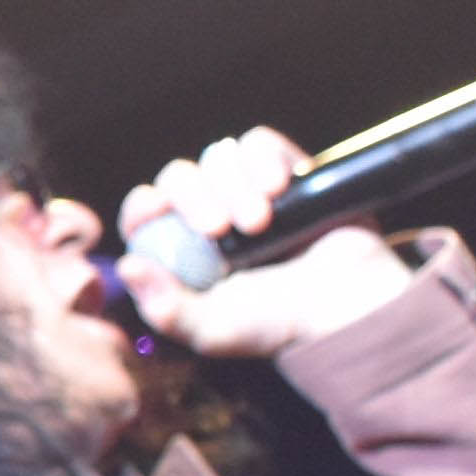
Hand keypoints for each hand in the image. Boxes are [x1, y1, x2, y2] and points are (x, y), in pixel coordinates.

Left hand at [109, 128, 418, 362]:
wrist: (347, 306)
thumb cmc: (277, 324)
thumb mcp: (212, 331)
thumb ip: (165, 308)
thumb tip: (127, 265)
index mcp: (182, 250)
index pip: (145, 213)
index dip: (143, 206)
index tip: (158, 211)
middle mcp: (210, 215)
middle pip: (177, 177)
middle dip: (193, 197)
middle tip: (220, 229)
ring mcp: (247, 190)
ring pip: (217, 158)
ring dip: (233, 184)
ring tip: (260, 222)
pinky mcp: (285, 172)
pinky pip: (257, 144)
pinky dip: (262, 158)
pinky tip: (279, 187)